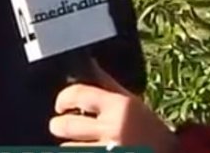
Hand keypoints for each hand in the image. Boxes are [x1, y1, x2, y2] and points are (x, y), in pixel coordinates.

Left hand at [50, 63, 177, 152]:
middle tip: (60, 126)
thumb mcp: (132, 103)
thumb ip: (108, 85)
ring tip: (80, 144)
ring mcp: (109, 150)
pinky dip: (79, 152)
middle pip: (66, 125)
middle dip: (58, 125)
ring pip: (68, 148)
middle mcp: (113, 129)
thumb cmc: (150, 131)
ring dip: (70, 146)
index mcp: (119, 107)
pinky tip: (87, 148)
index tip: (61, 105)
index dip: (63, 98)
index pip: (78, 94)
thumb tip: (89, 64)